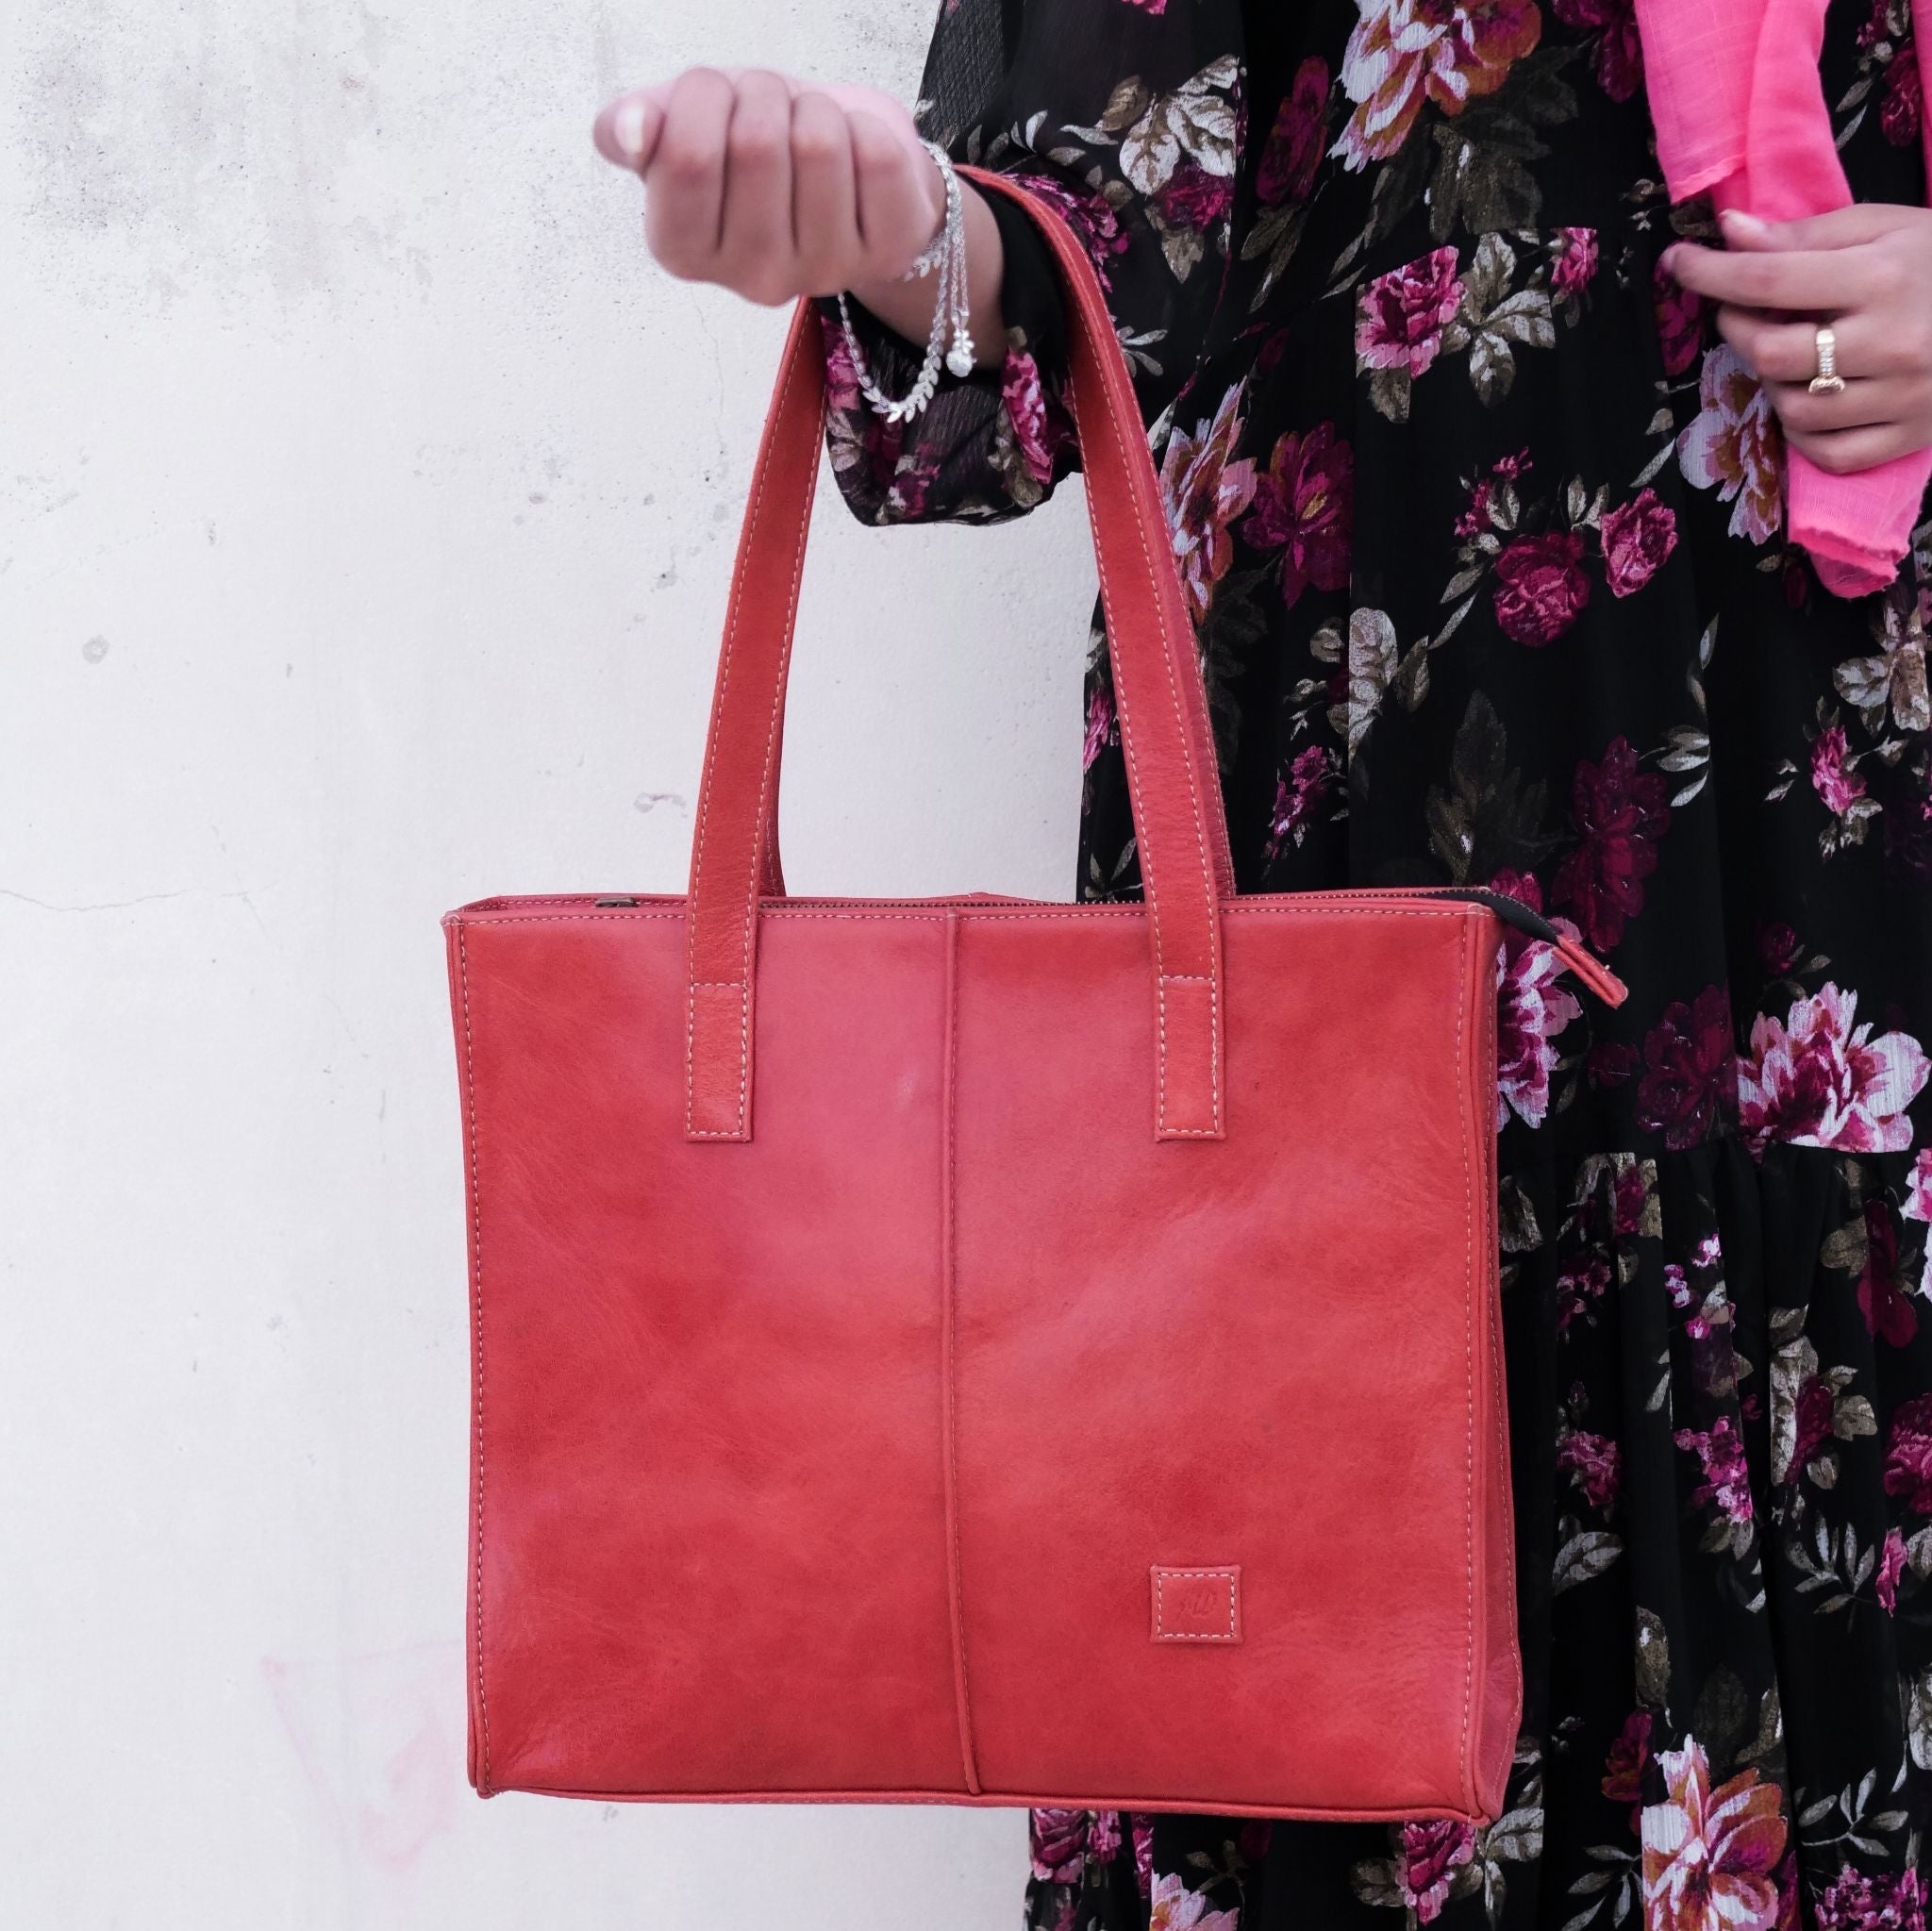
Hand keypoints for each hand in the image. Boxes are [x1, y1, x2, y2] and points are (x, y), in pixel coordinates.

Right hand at [592, 68, 943, 305]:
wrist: (838, 160)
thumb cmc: (749, 144)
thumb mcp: (676, 128)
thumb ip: (629, 129)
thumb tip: (631, 128)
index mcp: (684, 251)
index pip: (687, 156)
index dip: (702, 96)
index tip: (714, 98)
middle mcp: (753, 278)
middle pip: (756, 143)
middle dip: (762, 96)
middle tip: (768, 111)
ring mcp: (824, 272)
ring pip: (819, 144)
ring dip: (814, 110)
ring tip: (808, 130)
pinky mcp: (886, 253)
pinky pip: (877, 158)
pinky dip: (865, 128)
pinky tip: (853, 153)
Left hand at [1663, 203, 1931, 473]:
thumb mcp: (1886, 227)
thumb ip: (1806, 235)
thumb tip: (1730, 233)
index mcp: (1884, 276)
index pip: (1770, 279)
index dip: (1710, 273)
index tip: (1677, 262)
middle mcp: (1891, 341)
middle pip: (1770, 353)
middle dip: (1738, 330)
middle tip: (1743, 311)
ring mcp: (1901, 397)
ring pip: (1792, 408)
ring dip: (1771, 381)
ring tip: (1791, 351)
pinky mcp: (1907, 438)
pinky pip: (1825, 451)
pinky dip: (1802, 430)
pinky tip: (1813, 399)